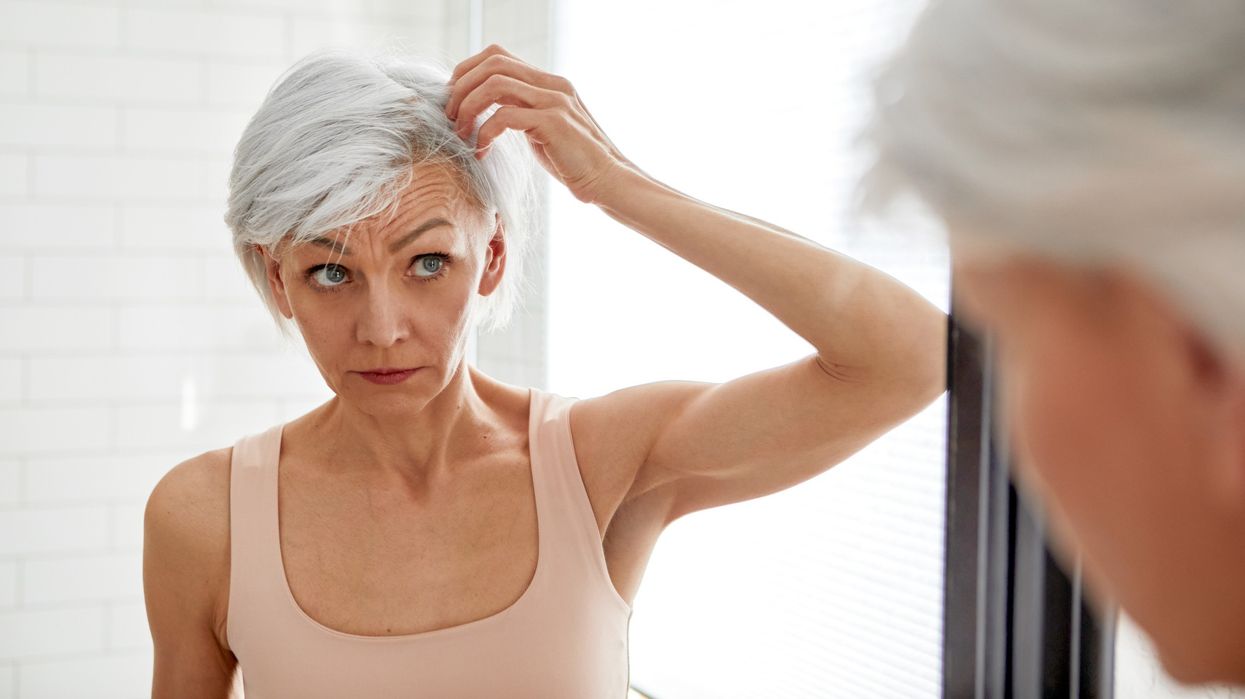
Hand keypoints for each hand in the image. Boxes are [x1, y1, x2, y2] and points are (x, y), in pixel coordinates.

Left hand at [445, 44, 633, 204]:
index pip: (498, 56)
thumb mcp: (542, 128)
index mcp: (548, 81)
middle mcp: (551, 84)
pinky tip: (481, 152)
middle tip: (450, 116)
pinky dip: (484, 133)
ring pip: (494, 84)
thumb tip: (486, 109)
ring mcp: (554, 100)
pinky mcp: (553, 122)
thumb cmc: (572, 162)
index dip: (468, 72)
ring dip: (468, 108)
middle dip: (462, 87)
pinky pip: (505, 116)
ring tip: (461, 134)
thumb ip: (521, 111)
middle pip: (492, 62)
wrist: (608, 180)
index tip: (453, 101)